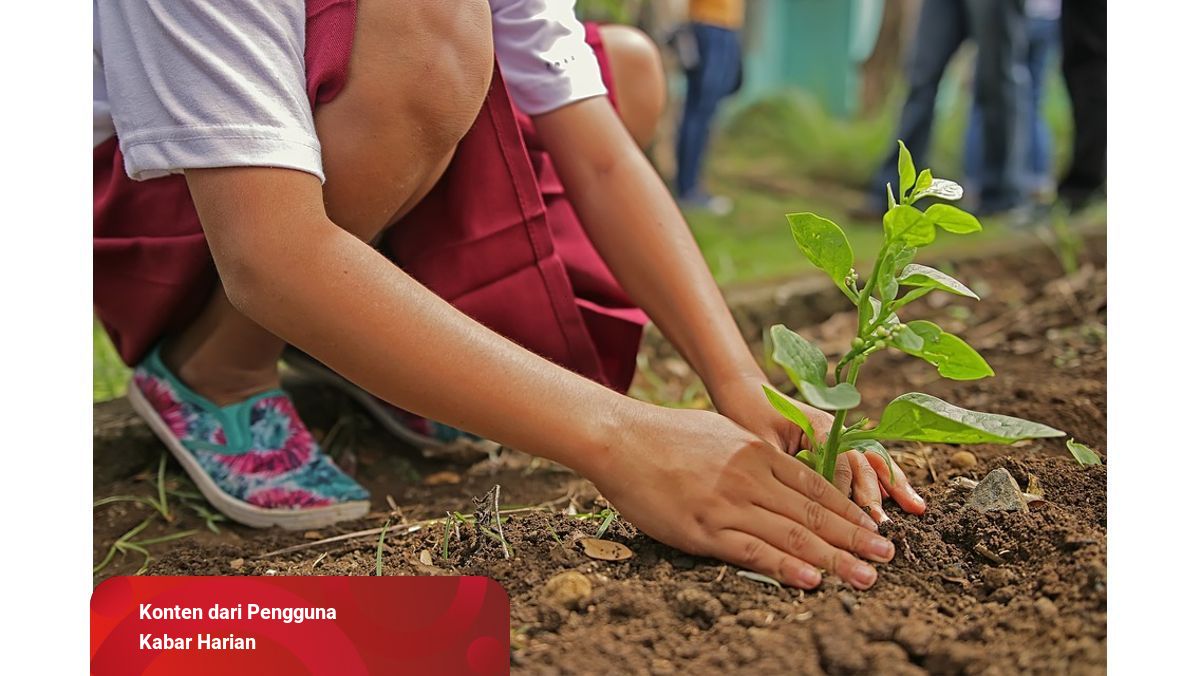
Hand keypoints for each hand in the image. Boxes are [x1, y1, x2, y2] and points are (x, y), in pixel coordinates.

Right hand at [586, 404, 896, 588]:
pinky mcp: (703, 528)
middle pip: (813, 514)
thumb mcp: (722, 433)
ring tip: (865, 576)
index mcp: (757, 453)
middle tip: (887, 557)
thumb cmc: (667, 435)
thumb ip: (754, 454)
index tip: (874, 528)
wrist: (620, 438)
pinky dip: (785, 567)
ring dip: (834, 558)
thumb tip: (780, 469)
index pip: (815, 487)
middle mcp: (750, 478)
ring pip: (791, 535)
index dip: (849, 510)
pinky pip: (752, 551)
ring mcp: (728, 504)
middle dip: (855, 538)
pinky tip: (812, 580)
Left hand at [709, 374, 925, 523]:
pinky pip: (867, 463)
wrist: (746, 393)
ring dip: (893, 486)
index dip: (845, 493)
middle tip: (882, 526)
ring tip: (916, 508)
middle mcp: (836, 430)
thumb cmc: (748, 417)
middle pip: (862, 464)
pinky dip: (886, 480)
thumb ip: (784, 467)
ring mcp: (841, 436)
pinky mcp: (839, 445)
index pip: (839, 464)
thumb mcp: (761, 443)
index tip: (850, 520)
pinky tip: (906, 499)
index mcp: (819, 426)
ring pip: (872, 463)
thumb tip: (800, 502)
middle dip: (874, 496)